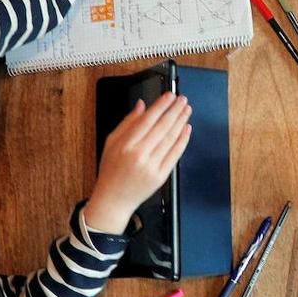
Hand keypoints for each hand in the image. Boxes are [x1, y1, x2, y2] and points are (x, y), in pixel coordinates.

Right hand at [84, 93, 191, 234]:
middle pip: (162, 128)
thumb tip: (141, 104)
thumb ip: (127, 122)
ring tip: (186, 110)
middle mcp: (139, 155)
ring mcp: (151, 166)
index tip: (169, 96)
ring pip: (170, 139)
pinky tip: (186, 129)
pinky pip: (175, 154)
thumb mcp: (111, 142)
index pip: (147, 120)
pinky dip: (182, 140)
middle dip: (174, 111)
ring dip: (181, 122)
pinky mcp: (161, 176)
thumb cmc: (111, 170)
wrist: (113, 200)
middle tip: (183, 100)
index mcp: (125, 145)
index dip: (160, 106)